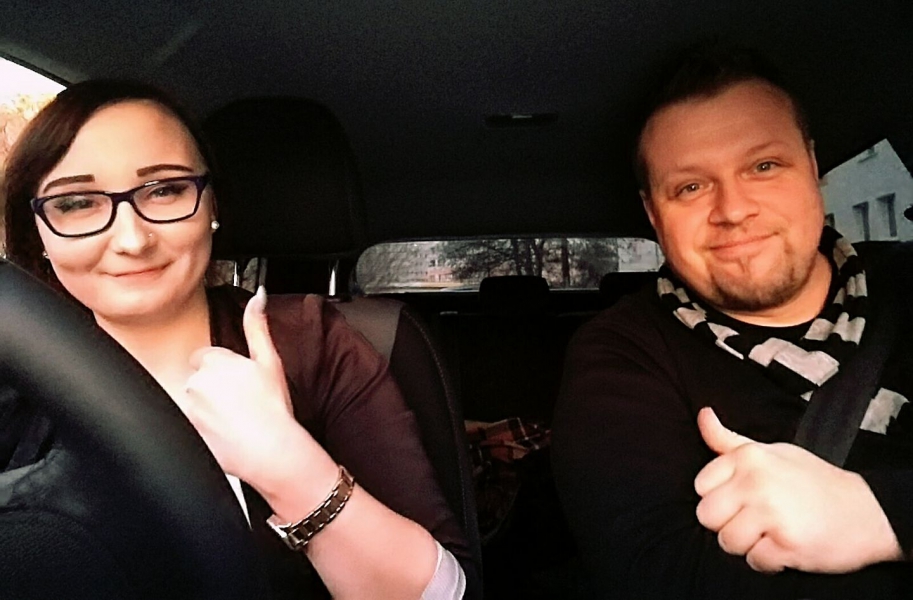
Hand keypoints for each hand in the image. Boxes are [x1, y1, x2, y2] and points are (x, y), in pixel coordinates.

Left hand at [179, 288, 315, 486]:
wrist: (273, 450)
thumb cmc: (274, 408)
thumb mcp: (270, 361)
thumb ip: (257, 326)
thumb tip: (258, 295)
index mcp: (214, 361)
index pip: (206, 360)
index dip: (224, 373)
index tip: (239, 386)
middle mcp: (195, 382)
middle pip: (198, 381)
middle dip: (213, 391)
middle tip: (239, 405)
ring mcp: (188, 409)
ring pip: (193, 404)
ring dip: (207, 412)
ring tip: (232, 423)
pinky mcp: (186, 433)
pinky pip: (189, 427)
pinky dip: (203, 431)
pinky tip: (223, 437)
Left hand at [694, 407, 900, 573]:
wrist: (867, 510)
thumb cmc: (814, 480)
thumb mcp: (771, 451)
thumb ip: (729, 440)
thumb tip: (702, 415)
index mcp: (748, 456)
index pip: (700, 486)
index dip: (720, 497)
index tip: (742, 498)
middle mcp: (756, 481)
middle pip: (706, 516)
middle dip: (727, 523)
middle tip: (756, 519)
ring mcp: (771, 512)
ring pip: (727, 542)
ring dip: (748, 544)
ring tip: (772, 531)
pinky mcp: (786, 542)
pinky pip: (754, 561)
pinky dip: (769, 561)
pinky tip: (786, 545)